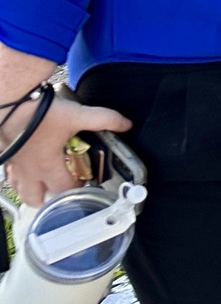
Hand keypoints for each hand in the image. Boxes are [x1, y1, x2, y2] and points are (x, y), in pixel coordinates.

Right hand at [0, 92, 129, 207]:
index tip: (85, 181)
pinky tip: (27, 168)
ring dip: (32, 191)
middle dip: (50, 200)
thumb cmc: (40, 113)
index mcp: (47, 166)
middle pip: (36, 199)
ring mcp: (15, 165)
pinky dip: (19, 177)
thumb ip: (105, 119)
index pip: (64, 190)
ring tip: (45, 185)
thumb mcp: (78, 115)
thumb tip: (125, 124)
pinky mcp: (7, 156)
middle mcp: (29, 171)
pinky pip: (11, 175)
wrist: (12, 103)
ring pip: (20, 190)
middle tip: (63, 191)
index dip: (78, 188)